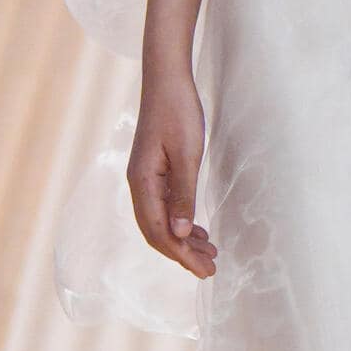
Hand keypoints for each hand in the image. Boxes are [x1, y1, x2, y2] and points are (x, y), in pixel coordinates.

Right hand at [128, 72, 217, 277]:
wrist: (166, 79)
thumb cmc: (177, 112)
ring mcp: (145, 179)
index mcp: (143, 182)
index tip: (204, 270)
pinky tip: (197, 231)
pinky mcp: (154, 172)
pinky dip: (181, 222)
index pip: (160, 231)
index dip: (182, 255)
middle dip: (183, 254)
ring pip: (161, 221)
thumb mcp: (187, 154)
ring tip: (209, 253)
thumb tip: (181, 233)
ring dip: (184, 240)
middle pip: (157, 231)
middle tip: (210, 269)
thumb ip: (183, 194)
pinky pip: (164, 207)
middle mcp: (139, 184)